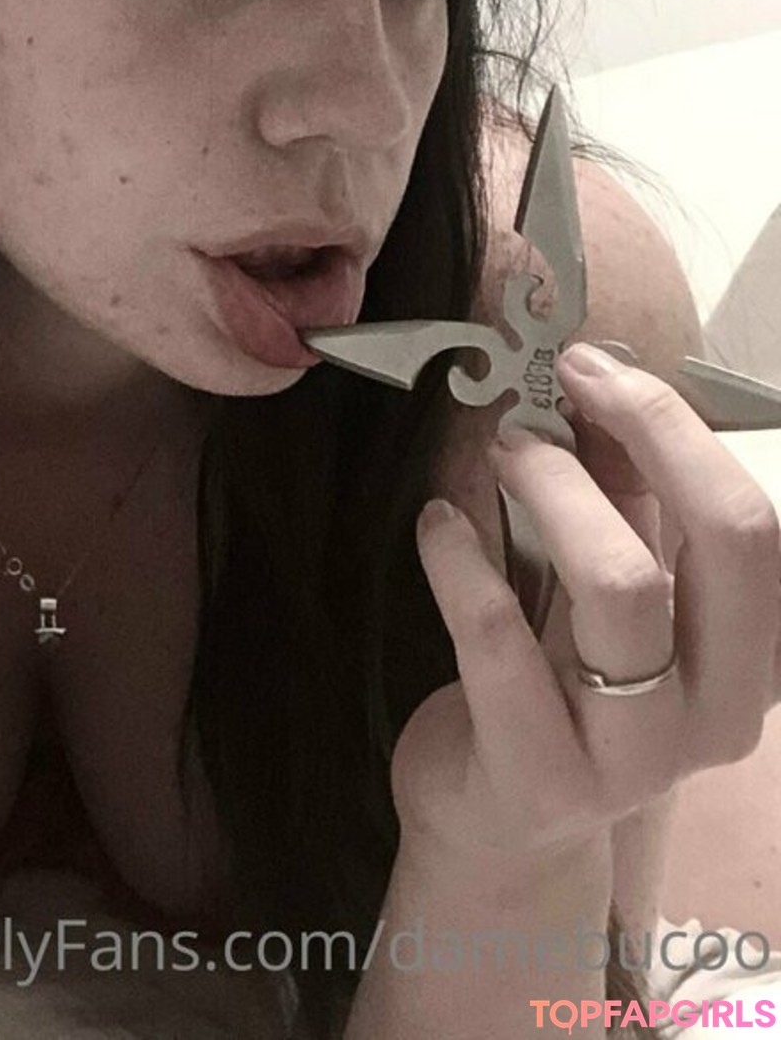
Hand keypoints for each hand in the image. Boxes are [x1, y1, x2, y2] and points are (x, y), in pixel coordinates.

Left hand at [389, 346, 780, 865]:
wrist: (501, 821)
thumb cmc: (566, 680)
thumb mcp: (614, 579)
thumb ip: (623, 488)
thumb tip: (601, 376)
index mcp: (751, 654)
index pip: (754, 521)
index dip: (677, 425)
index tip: (595, 366)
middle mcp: (719, 710)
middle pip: (730, 544)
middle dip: (646, 437)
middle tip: (552, 397)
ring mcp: (636, 756)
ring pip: (623, 586)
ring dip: (555, 490)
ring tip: (501, 452)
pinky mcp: (541, 776)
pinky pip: (501, 641)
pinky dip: (462, 559)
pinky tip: (437, 523)